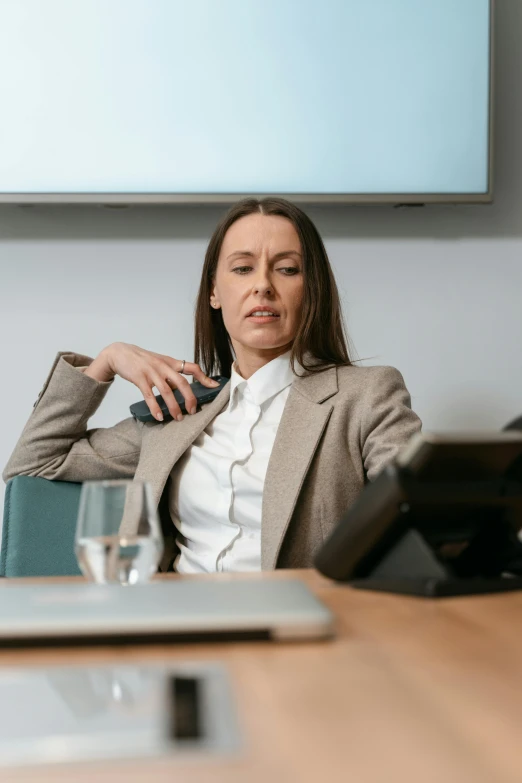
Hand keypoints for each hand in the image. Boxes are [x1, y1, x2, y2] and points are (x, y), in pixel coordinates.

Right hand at [85, 342, 219, 421]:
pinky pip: (149, 395)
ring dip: (174, 406)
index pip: (192, 367)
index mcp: (170, 362)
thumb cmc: (142, 360)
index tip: (215, 386)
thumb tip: (181, 390)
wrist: (120, 353)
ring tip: (178, 418)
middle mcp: (163, 366)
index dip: (204, 377)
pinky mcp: (139, 378)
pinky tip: (159, 416)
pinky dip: (155, 407)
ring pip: (166, 392)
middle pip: (182, 382)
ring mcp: (151, 372)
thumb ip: (171, 374)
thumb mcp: (159, 362)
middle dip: (190, 398)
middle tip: (193, 410)